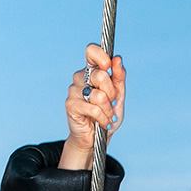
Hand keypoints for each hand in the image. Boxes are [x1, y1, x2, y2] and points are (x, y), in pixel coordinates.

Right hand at [60, 44, 125, 170]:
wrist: (98, 138)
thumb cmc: (107, 115)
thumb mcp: (118, 96)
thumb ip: (119, 78)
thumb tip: (117, 59)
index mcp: (92, 71)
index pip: (91, 51)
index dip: (100, 56)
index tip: (108, 67)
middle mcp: (80, 78)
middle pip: (100, 75)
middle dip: (112, 93)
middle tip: (112, 103)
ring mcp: (73, 90)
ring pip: (98, 95)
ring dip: (108, 109)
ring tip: (107, 116)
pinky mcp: (70, 105)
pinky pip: (93, 109)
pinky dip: (102, 118)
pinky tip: (102, 123)